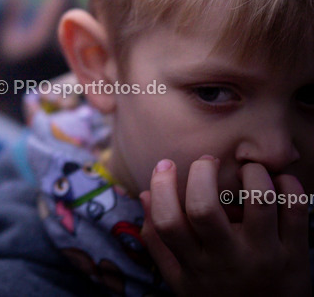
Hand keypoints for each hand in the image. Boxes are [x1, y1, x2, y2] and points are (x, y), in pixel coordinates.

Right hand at [139, 156, 310, 296]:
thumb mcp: (181, 279)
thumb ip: (158, 240)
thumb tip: (144, 194)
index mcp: (195, 265)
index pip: (169, 222)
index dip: (161, 186)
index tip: (165, 165)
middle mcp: (228, 260)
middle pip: (205, 207)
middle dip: (202, 172)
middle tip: (207, 160)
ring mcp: (265, 257)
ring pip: (259, 201)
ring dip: (252, 174)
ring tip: (247, 170)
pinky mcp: (297, 255)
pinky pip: (297, 210)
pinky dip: (289, 186)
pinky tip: (278, 182)